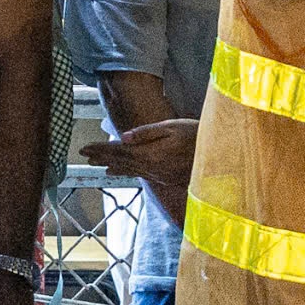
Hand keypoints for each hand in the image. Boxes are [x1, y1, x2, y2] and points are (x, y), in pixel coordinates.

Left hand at [80, 117, 197, 226]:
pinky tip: (116, 172)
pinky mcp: (164, 177)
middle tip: (84, 155)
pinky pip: (138, 174)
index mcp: (150, 154)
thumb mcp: (172, 127)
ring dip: (110, 165)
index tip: (83, 148)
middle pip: (120, 162)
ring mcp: (158, 174)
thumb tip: (122, 137)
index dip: (100, 149)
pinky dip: (124, 172)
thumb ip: (147, 133)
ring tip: (96, 164)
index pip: (118, 151)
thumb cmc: (197, 135)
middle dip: (101, 157)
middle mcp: (151, 167)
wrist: (220, 156)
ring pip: (128, 169)